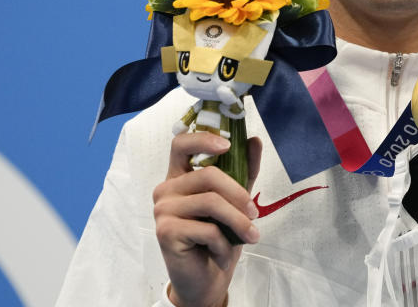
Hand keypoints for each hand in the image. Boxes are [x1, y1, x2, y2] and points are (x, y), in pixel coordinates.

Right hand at [153, 132, 262, 306]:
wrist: (206, 278)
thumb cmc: (218, 237)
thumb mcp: (235, 201)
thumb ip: (243, 170)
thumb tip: (254, 140)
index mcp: (179, 177)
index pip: (180, 144)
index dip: (203, 139)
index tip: (227, 146)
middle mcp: (166, 190)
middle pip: (208, 175)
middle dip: (239, 195)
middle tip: (255, 214)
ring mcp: (162, 210)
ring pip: (211, 202)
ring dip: (238, 221)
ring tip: (251, 236)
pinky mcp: (166, 232)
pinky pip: (207, 229)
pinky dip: (224, 243)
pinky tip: (223, 253)